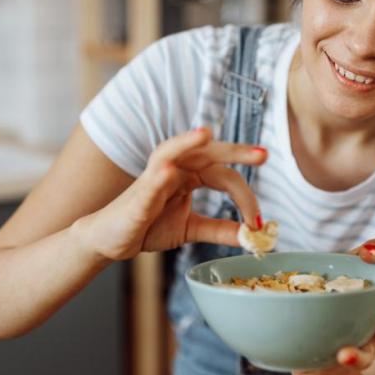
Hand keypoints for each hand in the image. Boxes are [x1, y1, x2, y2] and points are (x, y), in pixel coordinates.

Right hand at [83, 127, 266, 260]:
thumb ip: (219, 229)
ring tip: (205, 134)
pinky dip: (159, 174)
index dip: (245, 196)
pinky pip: (148, 181)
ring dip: (188, 142)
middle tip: (263, 155)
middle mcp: (174, 169)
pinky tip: (168, 171)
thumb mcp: (190, 229)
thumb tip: (251, 235)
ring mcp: (154, 178)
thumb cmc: (147, 226)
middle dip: (234, 151)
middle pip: (206, 153)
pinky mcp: (138, 195)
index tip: (259, 223)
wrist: (111, 240)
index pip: (224, 175)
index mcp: (189, 175)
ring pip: (172, 152)